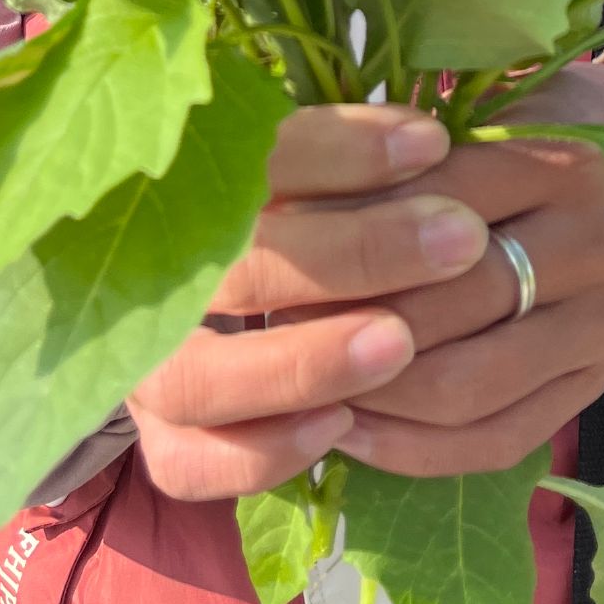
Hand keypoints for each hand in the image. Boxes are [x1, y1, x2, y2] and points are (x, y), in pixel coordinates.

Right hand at [126, 102, 489, 501]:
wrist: (200, 322)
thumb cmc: (286, 228)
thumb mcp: (306, 180)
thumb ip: (345, 160)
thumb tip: (425, 140)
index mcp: (173, 190)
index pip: (250, 158)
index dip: (338, 148)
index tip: (430, 142)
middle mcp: (146, 277)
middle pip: (235, 265)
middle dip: (353, 250)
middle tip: (458, 238)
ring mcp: (145, 366)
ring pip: (196, 377)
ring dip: (304, 360)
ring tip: (401, 342)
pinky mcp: (162, 440)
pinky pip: (188, 463)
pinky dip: (261, 450)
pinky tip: (342, 423)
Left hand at [295, 60, 603, 477]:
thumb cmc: (539, 135)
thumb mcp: (493, 111)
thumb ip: (417, 148)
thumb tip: (296, 187)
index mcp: (564, 165)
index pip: (441, 203)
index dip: (355, 228)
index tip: (281, 242)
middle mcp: (595, 245)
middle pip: (452, 301)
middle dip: (352, 318)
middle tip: (273, 324)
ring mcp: (603, 327)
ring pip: (470, 384)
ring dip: (374, 392)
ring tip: (302, 380)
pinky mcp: (593, 388)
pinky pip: (498, 440)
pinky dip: (416, 450)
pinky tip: (351, 433)